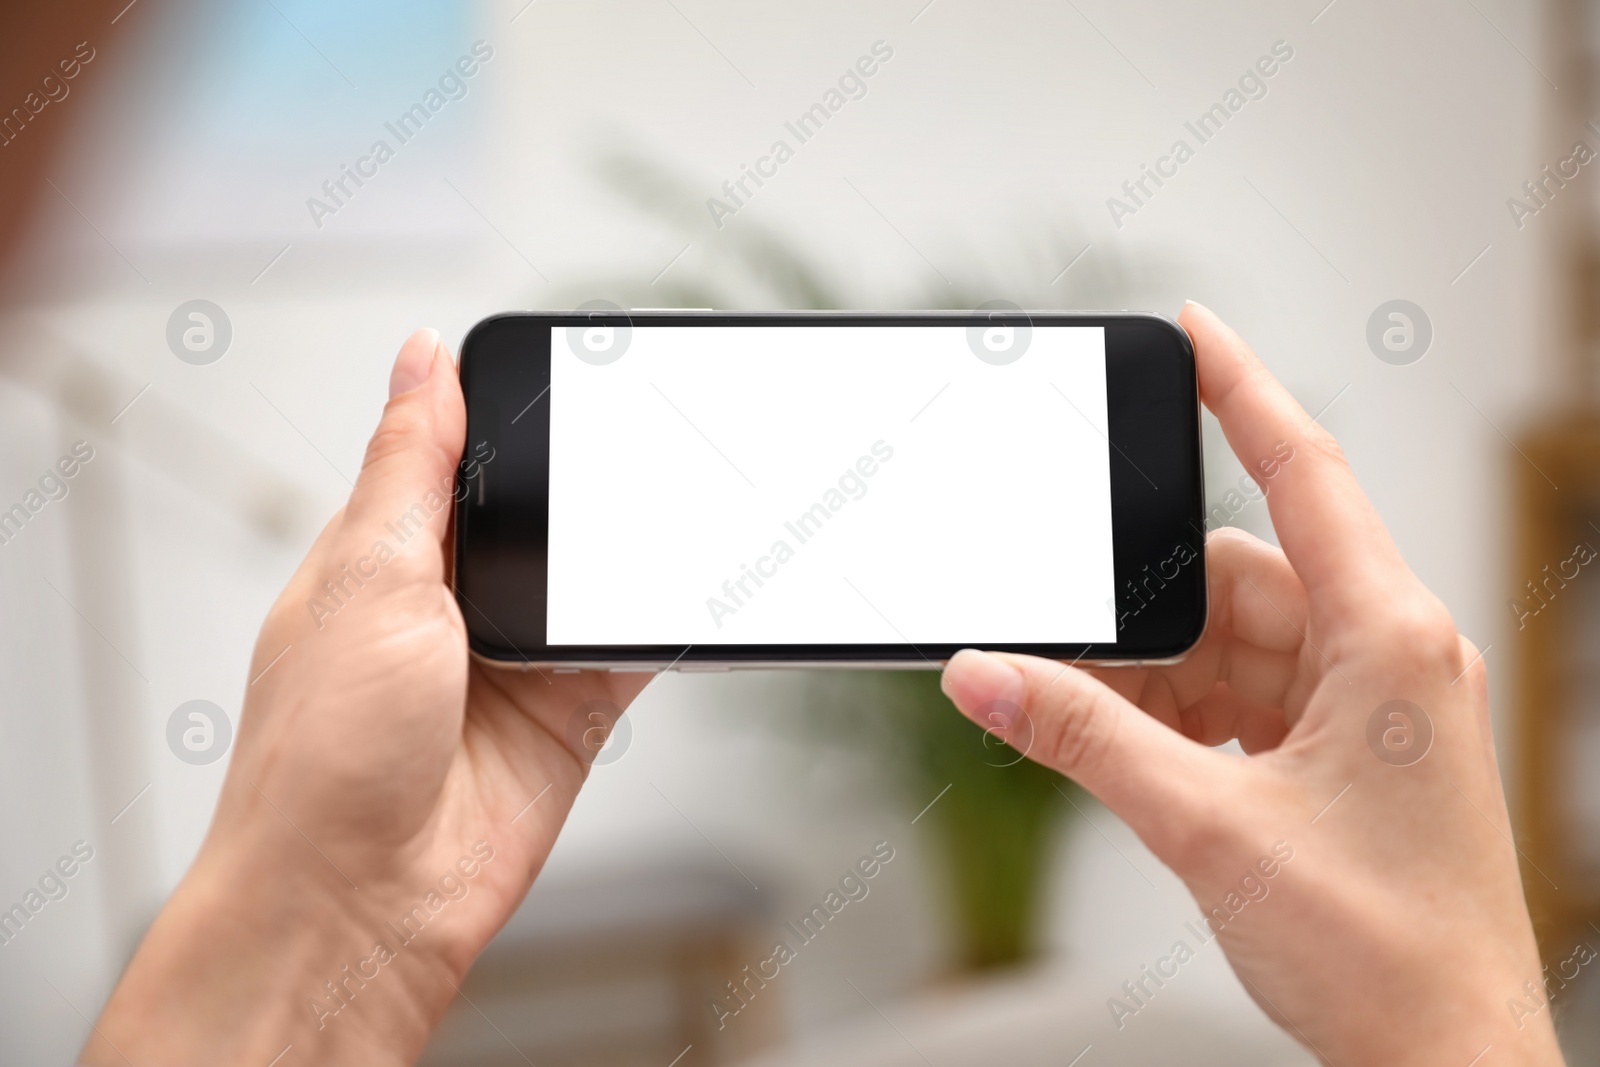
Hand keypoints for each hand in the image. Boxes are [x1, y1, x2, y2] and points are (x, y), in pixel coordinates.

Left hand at [83, 330, 648, 1065]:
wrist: (363, 901)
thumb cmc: (324, 754)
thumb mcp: (368, 575)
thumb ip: (412, 465)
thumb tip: (423, 358)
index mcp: (384, 549)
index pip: (457, 452)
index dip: (509, 413)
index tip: (571, 372)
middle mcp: (450, 599)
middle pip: (540, 510)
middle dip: (585, 484)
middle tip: (643, 444)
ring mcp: (513, 657)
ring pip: (593, 575)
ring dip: (627, 554)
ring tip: (676, 510)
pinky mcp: (569, 711)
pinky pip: (633, 647)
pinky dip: (663, 620)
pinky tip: (688, 590)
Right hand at [942, 303, 1565, 1065]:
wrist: (1441, 1060)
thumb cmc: (1383, 951)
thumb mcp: (1205, 826)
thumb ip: (1081, 736)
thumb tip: (984, 672)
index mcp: (1388, 635)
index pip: (1305, 472)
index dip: (1242, 389)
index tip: (1191, 329)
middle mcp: (1384, 652)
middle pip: (1236, 578)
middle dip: (1144, 612)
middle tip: (1059, 638)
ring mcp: (1364, 703)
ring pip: (1228, 645)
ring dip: (1152, 679)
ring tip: (1088, 721)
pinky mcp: (1340, 749)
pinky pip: (1238, 697)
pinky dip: (1175, 716)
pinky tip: (1130, 750)